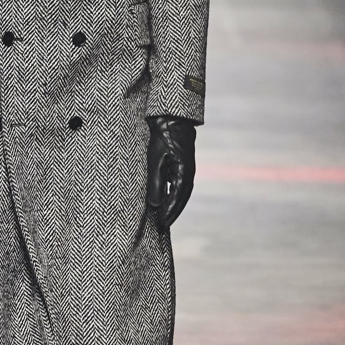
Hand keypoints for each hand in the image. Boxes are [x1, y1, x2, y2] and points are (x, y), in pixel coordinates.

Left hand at [146, 115, 196, 231]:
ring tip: (165, 217)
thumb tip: (155, 205)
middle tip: (163, 226)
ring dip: (175, 205)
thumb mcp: (155, 160)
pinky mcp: (184, 164)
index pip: (176, 198)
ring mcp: (188, 168)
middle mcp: (189, 172)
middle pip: (182, 198)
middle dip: (173, 213)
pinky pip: (181, 185)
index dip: (169, 212)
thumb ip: (156, 183)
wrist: (171, 118)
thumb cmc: (162, 137)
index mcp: (184, 172)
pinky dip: (175, 195)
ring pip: (183, 193)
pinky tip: (167, 199)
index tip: (161, 224)